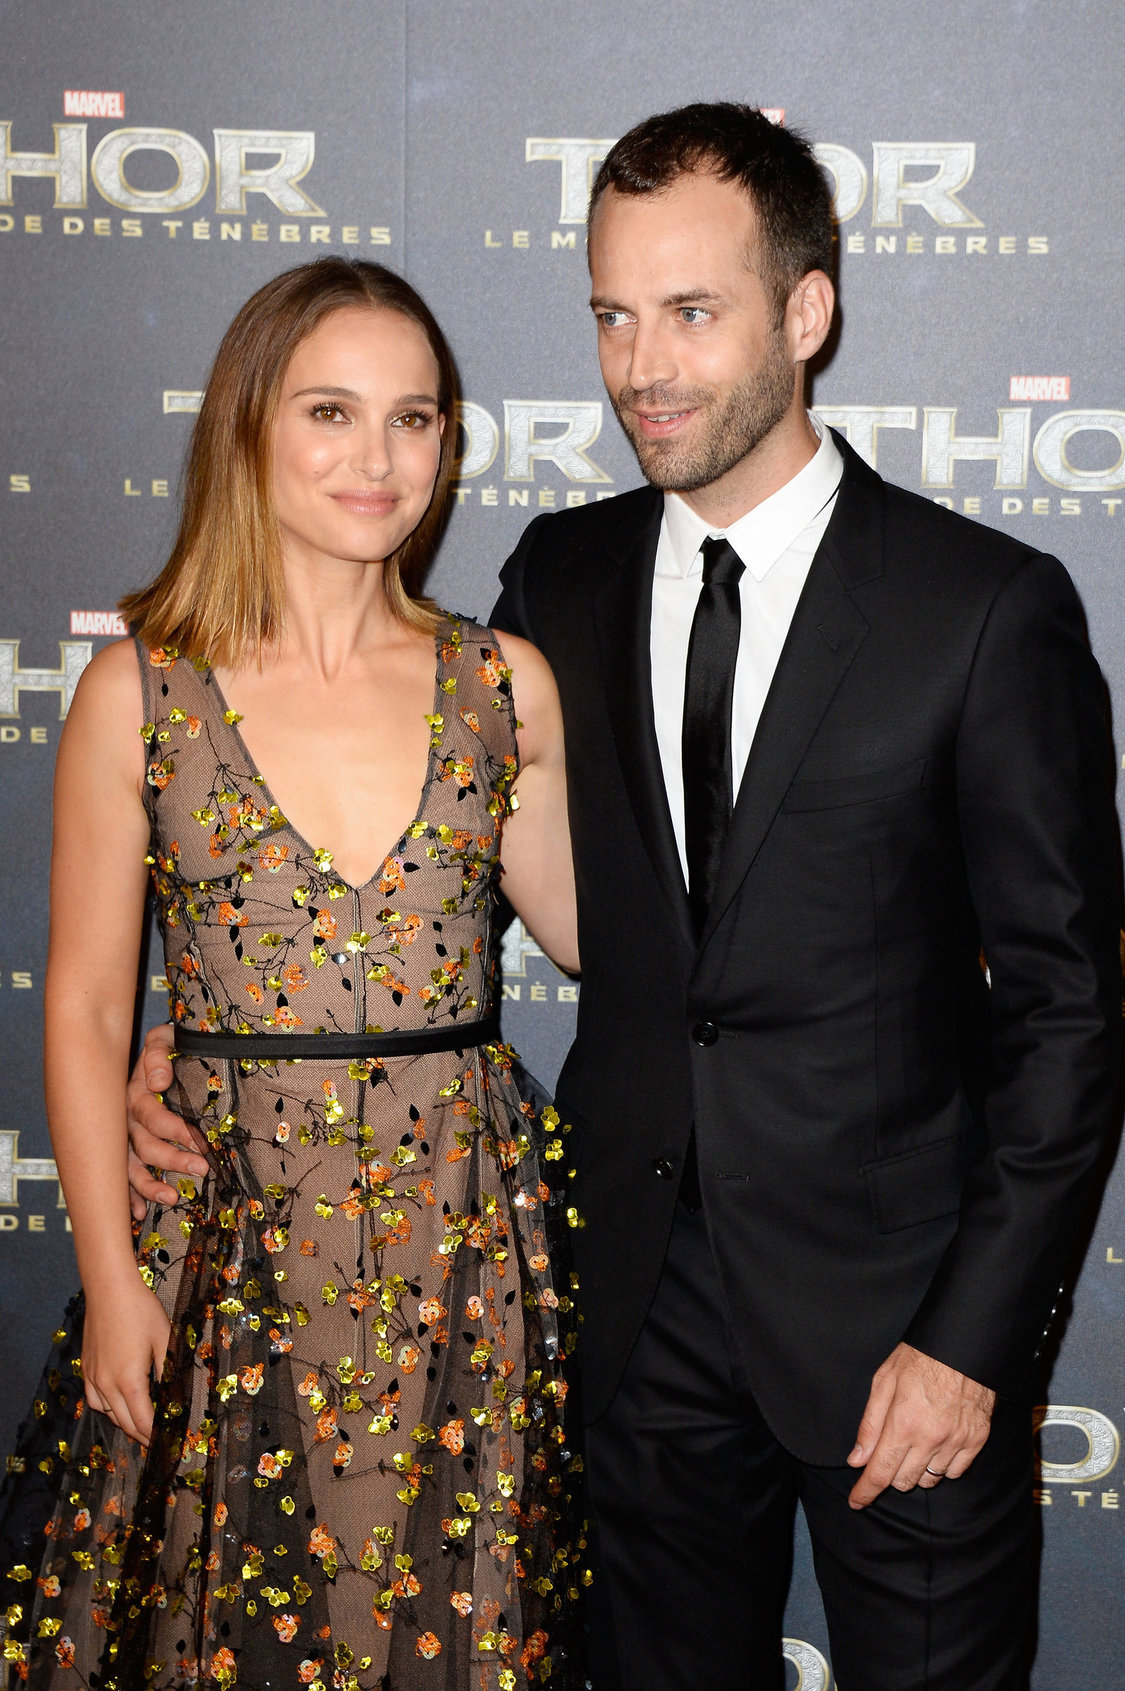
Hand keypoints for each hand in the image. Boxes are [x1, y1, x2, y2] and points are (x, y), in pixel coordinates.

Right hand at [82, 1280, 170, 1446]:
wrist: (109, 1289)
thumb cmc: (141, 1310)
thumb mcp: (164, 1340)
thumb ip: (168, 1371)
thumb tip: (175, 1395)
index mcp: (129, 1380)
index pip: (143, 1421)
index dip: (156, 1436)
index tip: (168, 1443)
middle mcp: (107, 1384)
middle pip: (125, 1423)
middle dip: (142, 1436)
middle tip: (157, 1443)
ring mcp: (93, 1377)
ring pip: (107, 1414)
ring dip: (125, 1424)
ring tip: (141, 1427)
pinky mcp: (86, 1369)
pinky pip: (94, 1400)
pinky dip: (107, 1410)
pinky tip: (117, 1406)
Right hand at [126, 1022, 209, 1219]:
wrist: (155, 1051)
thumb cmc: (166, 1047)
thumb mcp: (164, 1039)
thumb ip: (160, 1053)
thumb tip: (158, 1081)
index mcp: (135, 1093)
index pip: (152, 1116)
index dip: (176, 1129)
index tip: (201, 1140)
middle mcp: (125, 1119)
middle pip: (144, 1145)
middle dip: (173, 1160)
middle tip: (203, 1168)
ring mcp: (123, 1137)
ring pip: (130, 1166)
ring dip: (149, 1186)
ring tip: (172, 1199)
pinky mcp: (124, 1150)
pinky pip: (122, 1177)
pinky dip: (129, 1196)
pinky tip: (138, 1214)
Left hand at [846, 1341, 995, 1508]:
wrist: (963, 1343)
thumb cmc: (919, 1356)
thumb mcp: (883, 1380)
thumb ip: (870, 1424)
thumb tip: (857, 1459)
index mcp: (903, 1422)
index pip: (880, 1472)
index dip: (865, 1491)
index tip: (856, 1502)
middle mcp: (931, 1438)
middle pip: (904, 1481)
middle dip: (890, 1474)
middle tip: (888, 1454)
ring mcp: (956, 1441)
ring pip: (929, 1479)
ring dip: (916, 1470)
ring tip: (914, 1444)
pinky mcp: (977, 1440)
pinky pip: (955, 1472)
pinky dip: (942, 1466)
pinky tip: (936, 1446)